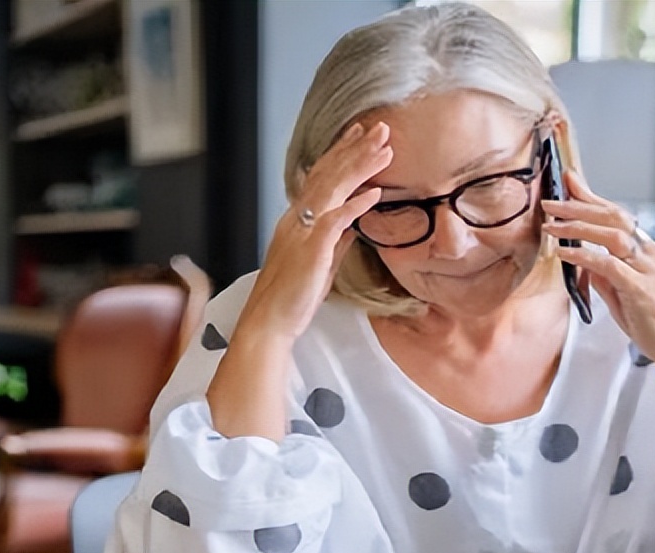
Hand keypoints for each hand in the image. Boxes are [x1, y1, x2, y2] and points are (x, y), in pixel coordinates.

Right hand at [237, 122, 392, 343]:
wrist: (270, 321)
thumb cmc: (292, 296)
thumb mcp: (320, 262)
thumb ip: (336, 240)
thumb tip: (354, 224)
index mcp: (297, 220)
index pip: (321, 177)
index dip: (341, 153)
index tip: (360, 134)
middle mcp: (297, 219)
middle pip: (328, 174)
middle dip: (355, 149)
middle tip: (381, 128)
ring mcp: (302, 232)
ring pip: (332, 188)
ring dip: (360, 166)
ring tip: (385, 149)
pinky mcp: (311, 250)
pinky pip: (335, 220)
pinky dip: (355, 204)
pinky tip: (375, 193)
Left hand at [540, 170, 654, 364]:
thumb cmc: (653, 322)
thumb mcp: (623, 293)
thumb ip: (605, 275)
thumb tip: (583, 261)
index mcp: (647, 251)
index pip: (618, 215)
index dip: (592, 198)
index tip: (570, 183)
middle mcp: (649, 254)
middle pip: (613, 217)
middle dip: (579, 205)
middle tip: (551, 202)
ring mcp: (646, 269)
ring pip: (612, 234)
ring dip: (578, 226)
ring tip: (552, 225)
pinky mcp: (639, 287)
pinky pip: (607, 263)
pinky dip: (583, 255)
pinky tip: (564, 252)